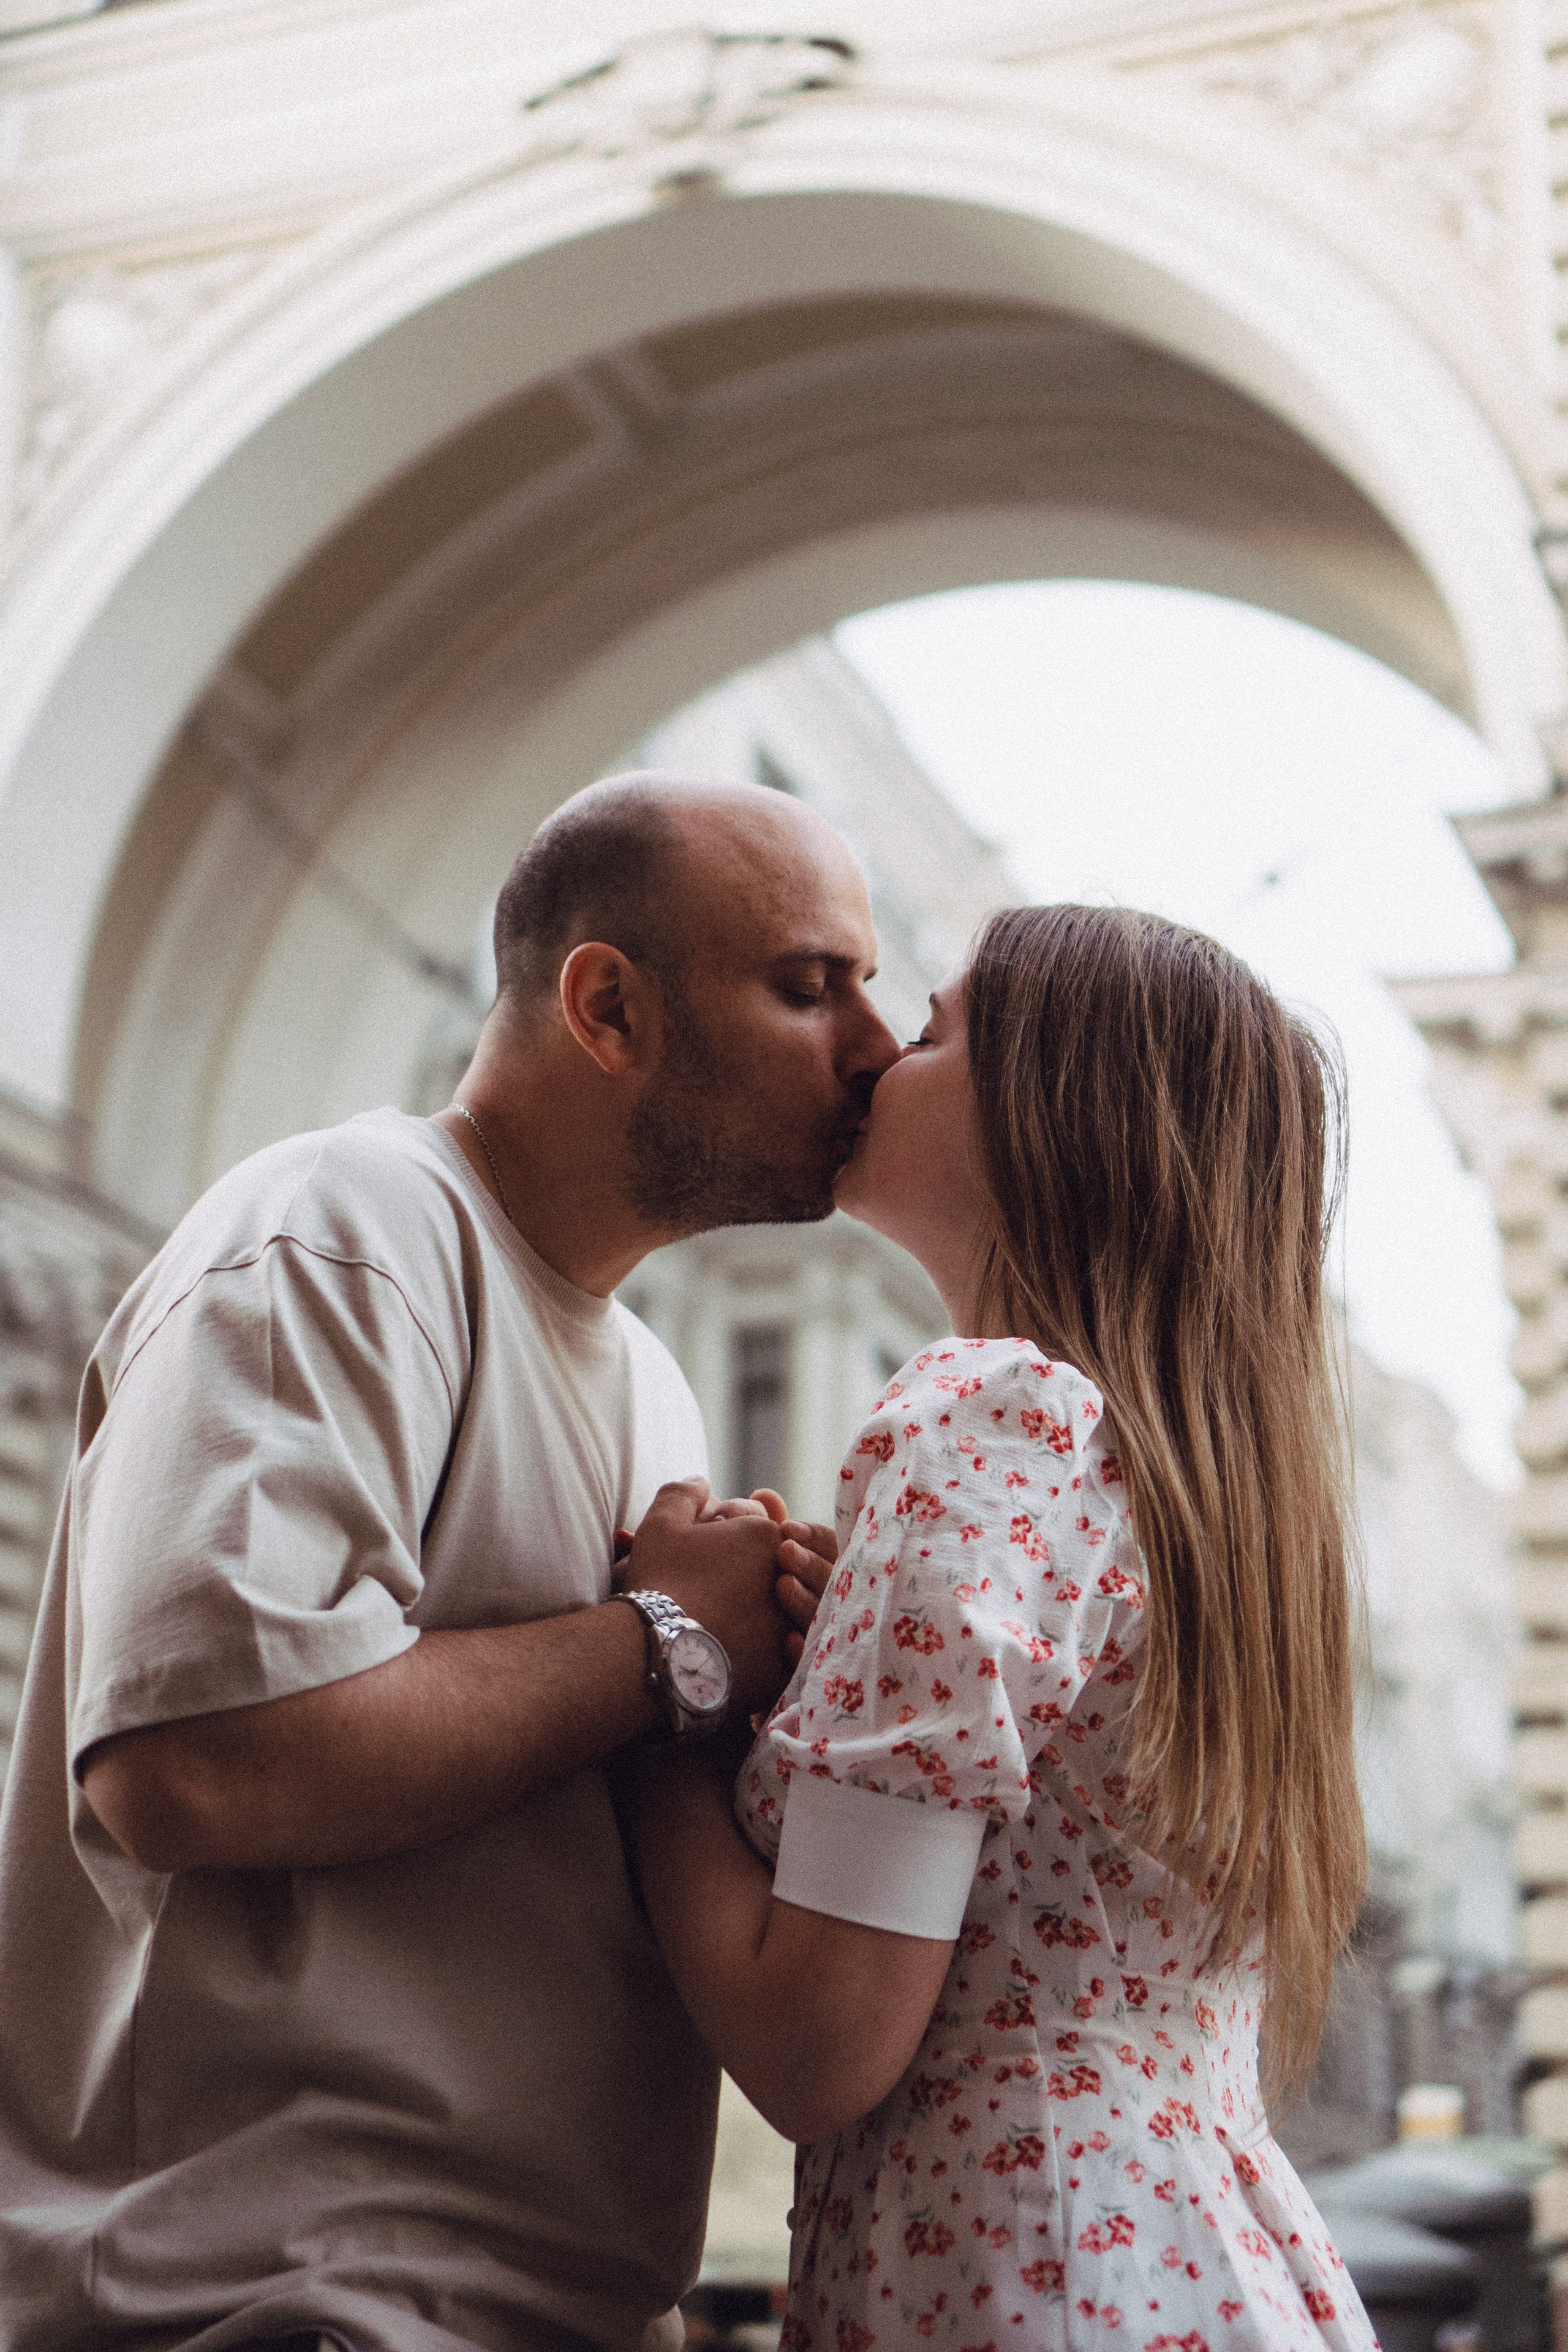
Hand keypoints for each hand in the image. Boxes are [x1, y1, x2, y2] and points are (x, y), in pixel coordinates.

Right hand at [625, 1481, 830, 1716]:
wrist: (658, 1650)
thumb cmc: (659, 1581)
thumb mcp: (662, 1523)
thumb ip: (684, 1493)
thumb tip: (702, 1483)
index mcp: (768, 1538)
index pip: (770, 1530)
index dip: (744, 1536)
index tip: (719, 1549)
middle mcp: (792, 1577)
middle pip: (790, 1570)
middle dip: (766, 1573)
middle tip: (730, 1587)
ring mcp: (793, 1623)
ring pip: (799, 1612)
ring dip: (777, 1611)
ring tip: (742, 1619)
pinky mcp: (787, 1666)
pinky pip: (794, 1655)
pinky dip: (779, 1650)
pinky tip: (756, 1650)